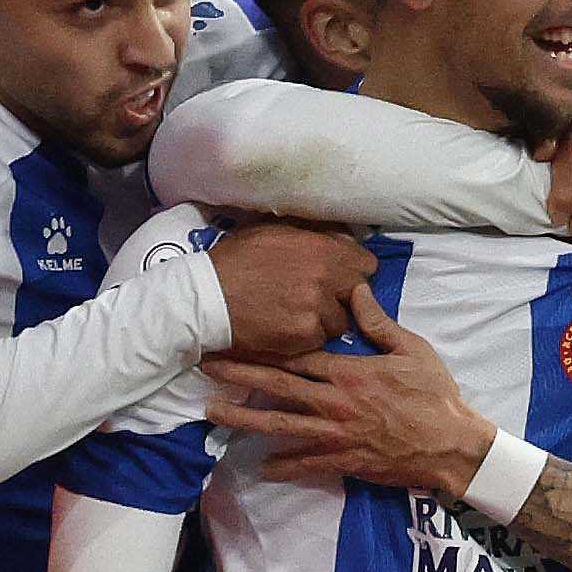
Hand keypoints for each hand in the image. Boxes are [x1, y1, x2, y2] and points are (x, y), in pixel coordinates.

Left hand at [204, 284, 493, 495]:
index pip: (296, 356)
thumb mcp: (412, 350)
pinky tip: (260, 466)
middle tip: (205, 367)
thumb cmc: (434, 395)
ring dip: (245, 418)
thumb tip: (356, 290)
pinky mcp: (344, 461)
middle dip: (238, 376)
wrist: (451, 445)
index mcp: (348, 372)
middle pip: (277, 386)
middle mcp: (334, 402)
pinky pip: (306, 464)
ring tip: (213, 414)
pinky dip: (283, 466)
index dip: (261, 346)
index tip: (233, 337)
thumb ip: (379, 323)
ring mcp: (336, 434)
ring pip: (281, 425)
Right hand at [210, 222, 377, 358]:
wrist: (206, 299)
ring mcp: (316, 309)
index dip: (353, 272)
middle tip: (317, 299)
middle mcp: (325, 278)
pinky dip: (306, 337)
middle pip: (357, 295)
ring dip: (324, 320)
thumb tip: (340, 237)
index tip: (340, 277)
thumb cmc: (235, 261)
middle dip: (341, 297)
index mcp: (321, 248)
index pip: (366, 265)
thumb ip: (312, 234)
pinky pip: (319, 340)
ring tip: (296, 314)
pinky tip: (285, 328)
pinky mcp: (304, 336)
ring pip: (339, 321)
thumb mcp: (273, 232)